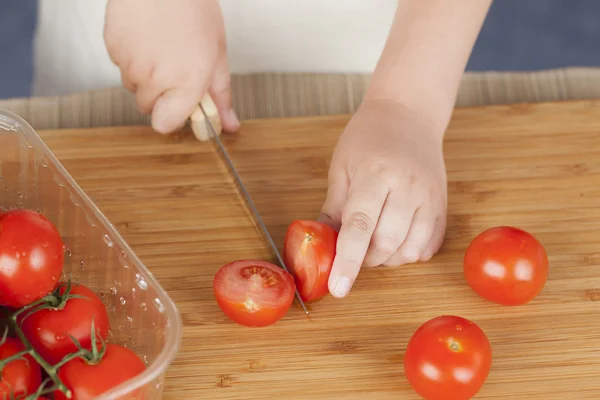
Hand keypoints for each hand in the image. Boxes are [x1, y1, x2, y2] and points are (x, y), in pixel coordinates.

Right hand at [104, 0, 239, 133]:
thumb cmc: (194, 9)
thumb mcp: (216, 54)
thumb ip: (220, 95)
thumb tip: (229, 125)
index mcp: (186, 83)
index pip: (164, 125)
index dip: (172, 116)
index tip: (180, 104)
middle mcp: (155, 78)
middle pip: (148, 106)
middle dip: (160, 93)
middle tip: (173, 65)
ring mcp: (130, 64)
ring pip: (133, 85)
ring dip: (144, 75)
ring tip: (160, 46)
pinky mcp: (113, 48)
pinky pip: (120, 65)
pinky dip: (131, 56)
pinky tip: (145, 37)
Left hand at [319, 98, 447, 297]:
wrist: (408, 115)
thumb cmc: (368, 138)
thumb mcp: (342, 167)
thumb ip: (334, 208)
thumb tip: (320, 244)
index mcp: (376, 174)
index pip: (360, 227)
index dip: (348, 261)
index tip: (338, 289)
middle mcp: (408, 187)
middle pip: (387, 244)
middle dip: (365, 259)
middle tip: (354, 248)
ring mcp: (430, 197)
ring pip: (410, 250)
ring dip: (388, 260)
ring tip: (374, 242)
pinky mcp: (443, 206)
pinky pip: (428, 246)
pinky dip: (409, 253)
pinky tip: (396, 238)